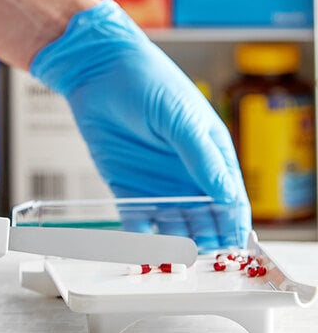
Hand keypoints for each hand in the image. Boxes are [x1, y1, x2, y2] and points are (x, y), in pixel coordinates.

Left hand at [31, 0, 250, 250]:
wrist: (98, 73)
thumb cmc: (149, 83)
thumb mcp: (182, 117)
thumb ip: (202, 157)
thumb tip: (228, 196)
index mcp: (209, 154)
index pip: (229, 196)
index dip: (233, 222)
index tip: (233, 245)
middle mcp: (186, 174)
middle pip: (203, 217)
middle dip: (205, 238)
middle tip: (201, 256)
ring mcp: (157, 183)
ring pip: (172, 223)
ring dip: (175, 242)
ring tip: (174, 259)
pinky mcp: (126, 188)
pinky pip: (137, 218)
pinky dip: (140, 235)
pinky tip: (142, 248)